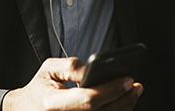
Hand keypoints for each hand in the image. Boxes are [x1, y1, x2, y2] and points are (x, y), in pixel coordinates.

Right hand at [2, 57, 142, 110]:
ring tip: (132, 93)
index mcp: (52, 105)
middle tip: (135, 86)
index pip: (88, 100)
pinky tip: (121, 104)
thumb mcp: (48, 70)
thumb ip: (71, 67)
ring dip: (123, 108)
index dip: (111, 89)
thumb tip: (92, 70)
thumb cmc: (38, 90)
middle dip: (123, 99)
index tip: (127, 79)